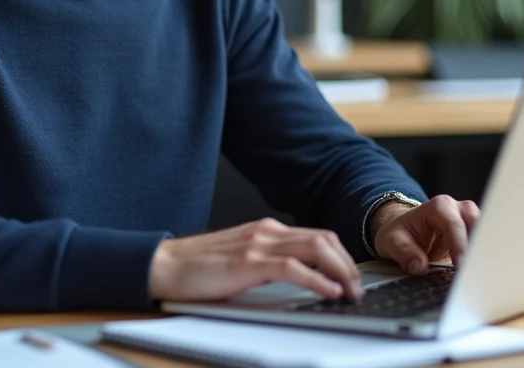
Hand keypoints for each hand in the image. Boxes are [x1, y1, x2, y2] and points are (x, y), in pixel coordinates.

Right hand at [149, 217, 363, 301]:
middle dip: (348, 264)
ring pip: (316, 249)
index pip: (317, 236)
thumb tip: (301, 280)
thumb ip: (268, 263)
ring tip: (351, 291)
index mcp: (266, 230)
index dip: (341, 256)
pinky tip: (329, 292)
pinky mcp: (249, 262)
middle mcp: (267, 231)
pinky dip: (318, 280)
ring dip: (340, 271)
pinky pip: (294, 268)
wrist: (165, 265)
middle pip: (323, 239)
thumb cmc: (198, 268)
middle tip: (358, 287)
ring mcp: (258, 244)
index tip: (352, 277)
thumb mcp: (242, 260)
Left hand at [370, 195, 479, 275]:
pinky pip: (486, 245)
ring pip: (488, 234)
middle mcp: (459, 209)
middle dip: (478, 247)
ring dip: (485, 254)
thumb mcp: (392, 241)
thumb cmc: (401, 234)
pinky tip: (482, 274)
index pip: (454, 224)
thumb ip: (404, 252)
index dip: (459, 245)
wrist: (407, 234)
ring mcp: (470, 221)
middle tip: (477, 271)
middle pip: (478, 224)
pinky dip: (485, 259)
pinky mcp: (476, 236)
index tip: (461, 266)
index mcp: (439, 206)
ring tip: (482, 275)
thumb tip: (419, 267)